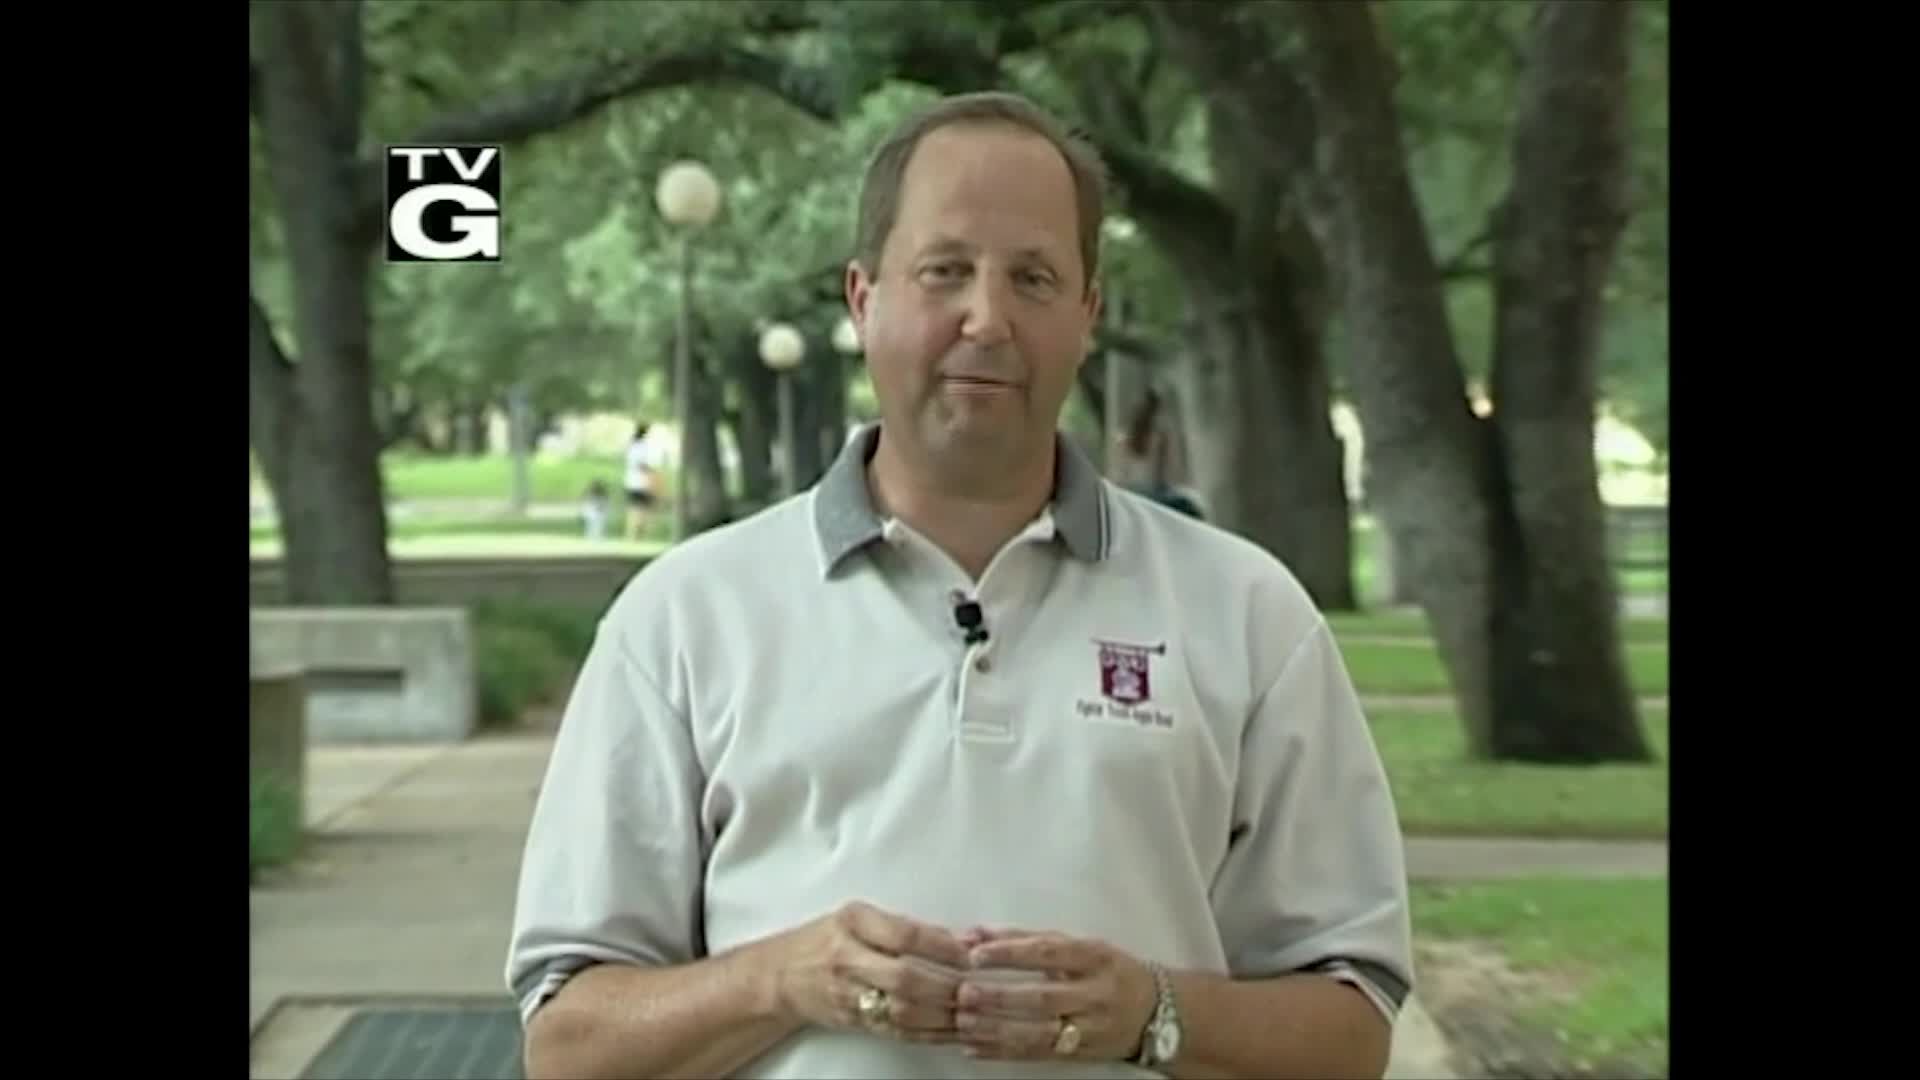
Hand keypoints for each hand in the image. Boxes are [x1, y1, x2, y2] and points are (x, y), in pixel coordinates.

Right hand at [764, 901, 971, 1044]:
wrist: (781, 976)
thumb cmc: (826, 940)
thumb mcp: (860, 918)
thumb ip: (908, 927)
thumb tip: (961, 936)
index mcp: (853, 921)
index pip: (904, 934)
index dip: (942, 946)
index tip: (971, 952)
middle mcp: (849, 958)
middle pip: (905, 977)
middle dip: (946, 986)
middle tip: (977, 988)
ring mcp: (849, 993)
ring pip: (903, 1010)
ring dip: (943, 1015)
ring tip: (973, 1013)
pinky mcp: (854, 1021)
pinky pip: (898, 1030)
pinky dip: (930, 1033)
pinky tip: (953, 1031)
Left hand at [952, 926, 1158, 1061]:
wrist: (1156, 1013)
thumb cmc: (1108, 970)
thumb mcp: (1079, 945)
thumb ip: (1026, 938)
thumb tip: (974, 933)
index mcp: (1095, 958)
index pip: (1049, 953)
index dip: (1012, 954)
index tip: (976, 954)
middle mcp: (1094, 994)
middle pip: (1043, 998)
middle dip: (1001, 998)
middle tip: (963, 993)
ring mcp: (1088, 1029)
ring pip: (1039, 1033)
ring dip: (997, 1030)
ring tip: (964, 1022)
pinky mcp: (1079, 1055)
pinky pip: (1037, 1055)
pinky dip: (1003, 1052)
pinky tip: (974, 1047)